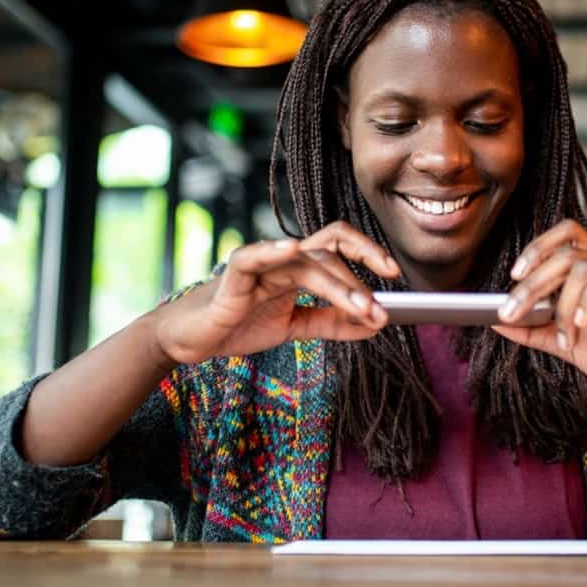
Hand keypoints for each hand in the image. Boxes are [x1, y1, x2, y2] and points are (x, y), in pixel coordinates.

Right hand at [153, 221, 400, 364]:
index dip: (368, 253)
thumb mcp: (295, 328)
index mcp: (298, 266)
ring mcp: (259, 264)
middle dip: (361, 273)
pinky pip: (254, 256)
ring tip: (362, 307)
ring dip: (339, 285)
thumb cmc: (239, 324)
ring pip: (306, 261)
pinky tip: (292, 250)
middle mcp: (282, 259)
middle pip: (330, 248)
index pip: (340, 247)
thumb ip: (332, 323)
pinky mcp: (233, 277)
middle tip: (382, 305)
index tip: (395, 275)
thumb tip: (375, 324)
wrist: (192, 340)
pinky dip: (273, 250)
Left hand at [492, 220, 586, 414]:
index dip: (537, 248)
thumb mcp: (568, 347)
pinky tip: (583, 325)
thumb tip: (495, 319)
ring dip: (562, 303)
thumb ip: (534, 331)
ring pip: (585, 264)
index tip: (513, 276)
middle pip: (566, 251)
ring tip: (565, 337)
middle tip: (512, 311)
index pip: (566, 238)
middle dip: (532, 282)